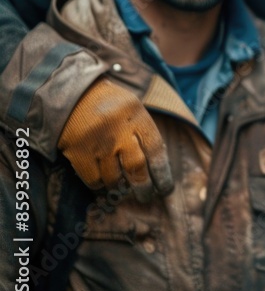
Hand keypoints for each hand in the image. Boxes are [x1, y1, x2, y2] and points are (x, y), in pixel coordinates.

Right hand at [57, 77, 173, 202]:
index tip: (166, 189)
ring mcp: (98, 143)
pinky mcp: (78, 152)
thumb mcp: (133, 109)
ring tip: (124, 190)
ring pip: (114, 178)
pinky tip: (104, 184)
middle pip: (137, 168)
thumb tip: (157, 166)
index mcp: (138, 117)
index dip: (163, 173)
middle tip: (146, 197)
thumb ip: (144, 132)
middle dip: (144, 187)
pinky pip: (93, 179)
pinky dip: (100, 186)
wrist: (73, 94)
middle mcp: (120, 132)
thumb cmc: (109, 104)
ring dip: (120, 188)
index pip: (156, 150)